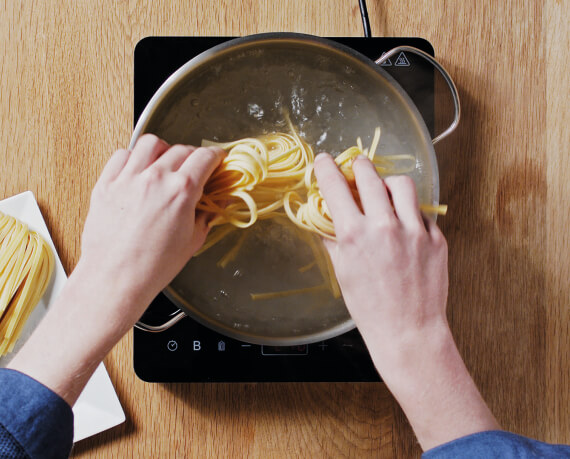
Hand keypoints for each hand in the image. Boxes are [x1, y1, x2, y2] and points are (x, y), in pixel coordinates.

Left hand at [9, 134, 223, 404]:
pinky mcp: (106, 184)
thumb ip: (208, 213)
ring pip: (151, 143)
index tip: (217, 160)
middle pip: (181, 149)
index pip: (205, 157)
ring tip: (165, 163)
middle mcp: (155, 178)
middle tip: (195, 169)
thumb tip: (219, 201)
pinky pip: (122, 155)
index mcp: (181, 191)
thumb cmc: (153, 266)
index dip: (216, 157)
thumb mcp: (193, 240)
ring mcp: (128, 178)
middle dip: (193, 156)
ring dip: (164, 150)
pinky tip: (139, 170)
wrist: (116, 279)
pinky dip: (134, 157)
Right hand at [314, 153, 448, 354]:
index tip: (324, 160)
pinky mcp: (437, 238)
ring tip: (385, 194)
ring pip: (401, 184)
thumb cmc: (370, 309)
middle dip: (358, 166)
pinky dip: (410, 214)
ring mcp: (414, 230)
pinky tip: (405, 229)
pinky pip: (421, 212)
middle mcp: (384, 226)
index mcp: (354, 235)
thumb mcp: (343, 273)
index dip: (326, 167)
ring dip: (388, 184)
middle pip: (369, 174)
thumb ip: (333, 240)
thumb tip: (325, 220)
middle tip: (356, 167)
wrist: (408, 332)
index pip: (335, 186)